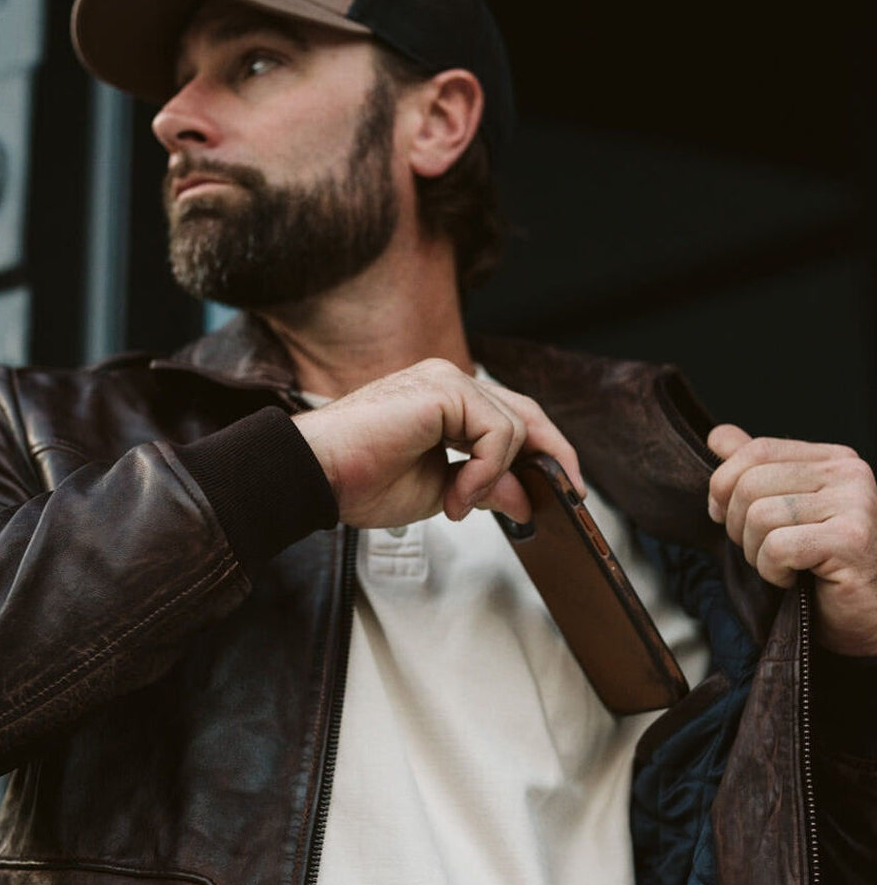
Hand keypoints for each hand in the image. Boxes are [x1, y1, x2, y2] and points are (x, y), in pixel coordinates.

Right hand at [293, 358, 582, 528]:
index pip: (511, 421)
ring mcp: (447, 380)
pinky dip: (486, 470)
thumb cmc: (359, 480)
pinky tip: (456, 494)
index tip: (561, 491)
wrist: (316, 474)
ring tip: (457, 503)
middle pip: (526, 413)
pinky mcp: (444, 387)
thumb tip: (527, 498)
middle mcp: (449, 383)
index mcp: (444, 402)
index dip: (542, 454)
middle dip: (554, 456)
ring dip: (496, 475)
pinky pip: (498, 431)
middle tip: (568, 495)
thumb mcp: (439, 491)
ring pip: (515, 425)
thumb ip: (485, 486)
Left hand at [707, 424, 876, 654]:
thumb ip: (753, 469)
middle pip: (749, 483)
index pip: (754, 449)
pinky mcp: (851, 539)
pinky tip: (795, 577)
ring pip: (759, 515)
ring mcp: (855, 503)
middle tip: (761, 549)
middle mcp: (848, 472)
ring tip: (782, 564)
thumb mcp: (780, 509)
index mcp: (830, 458)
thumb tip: (718, 436)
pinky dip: (772, 570)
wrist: (864, 615)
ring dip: (756, 551)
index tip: (722, 514)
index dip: (722, 484)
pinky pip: (777, 546)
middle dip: (737, 525)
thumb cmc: (819, 565)